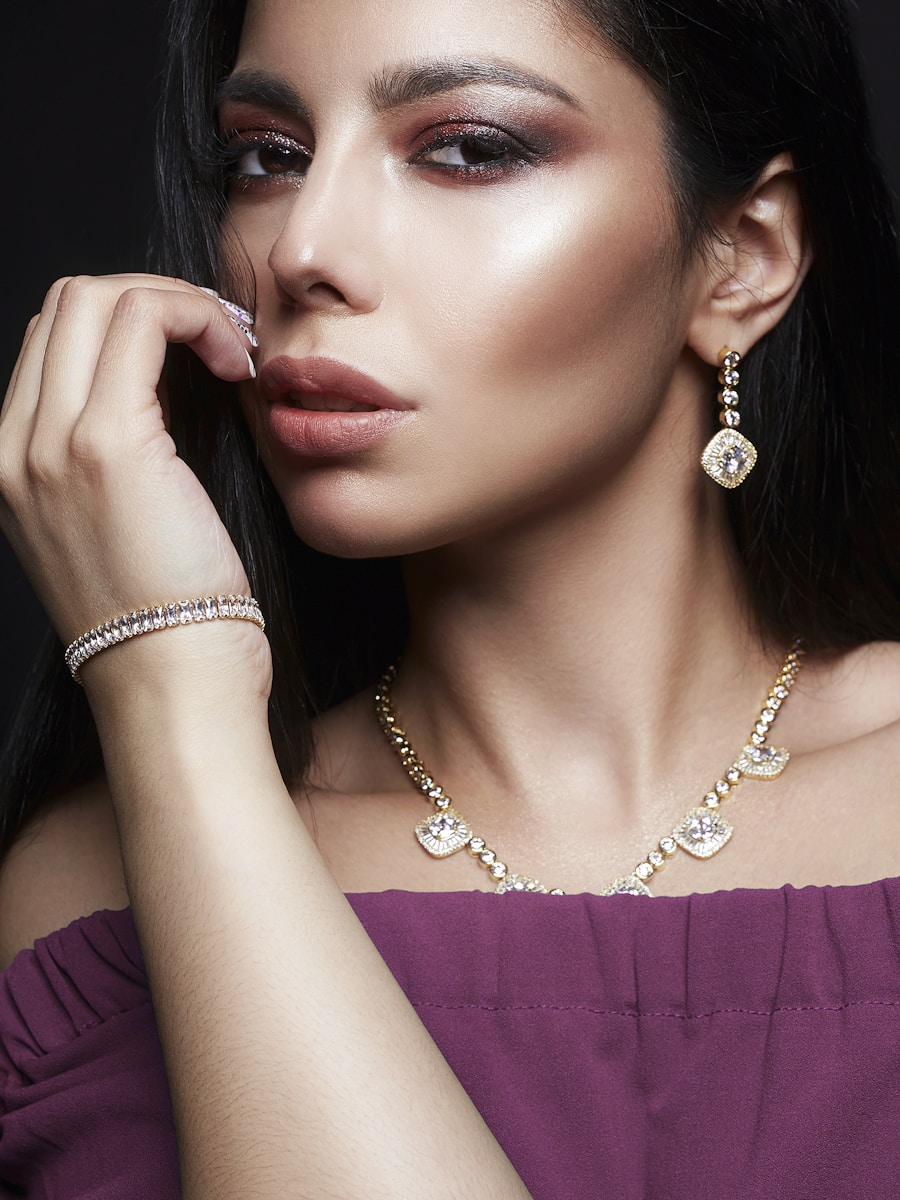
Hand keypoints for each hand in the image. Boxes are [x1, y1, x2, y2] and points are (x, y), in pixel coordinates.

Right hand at [0, 274, 256, 662]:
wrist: (171, 684)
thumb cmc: (170, 618)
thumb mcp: (119, 531)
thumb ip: (120, 461)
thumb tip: (171, 390)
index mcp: (13, 466)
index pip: (52, 343)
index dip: (127, 323)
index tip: (195, 352)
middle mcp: (13, 448)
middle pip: (63, 304)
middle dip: (150, 300)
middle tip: (218, 338)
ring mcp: (48, 444)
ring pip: (93, 297)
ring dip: (174, 303)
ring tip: (229, 348)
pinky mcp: (105, 445)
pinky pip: (142, 321)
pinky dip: (196, 318)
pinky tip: (237, 363)